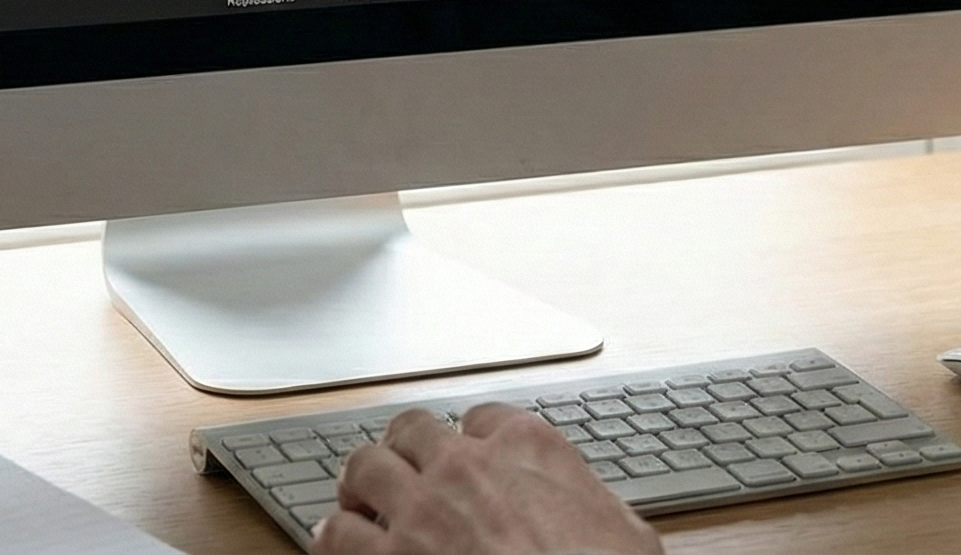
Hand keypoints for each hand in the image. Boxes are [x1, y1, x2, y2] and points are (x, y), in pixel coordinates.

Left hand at [313, 405, 662, 554]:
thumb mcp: (627, 534)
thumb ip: (596, 508)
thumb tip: (601, 518)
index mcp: (530, 448)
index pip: (484, 418)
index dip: (471, 440)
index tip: (468, 457)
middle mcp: (468, 465)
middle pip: (412, 429)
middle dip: (404, 451)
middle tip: (400, 473)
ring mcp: (422, 509)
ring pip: (364, 465)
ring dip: (360, 483)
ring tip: (358, 501)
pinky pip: (338, 533)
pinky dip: (333, 537)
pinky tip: (337, 545)